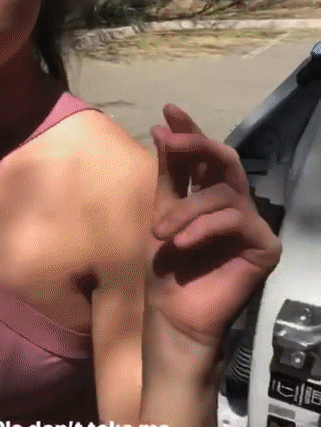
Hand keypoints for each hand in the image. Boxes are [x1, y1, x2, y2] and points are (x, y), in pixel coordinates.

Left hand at [148, 104, 280, 346]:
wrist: (172, 316)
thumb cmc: (166, 269)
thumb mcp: (161, 213)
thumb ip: (169, 175)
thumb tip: (163, 129)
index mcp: (210, 194)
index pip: (205, 155)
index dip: (190, 131)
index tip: (169, 111)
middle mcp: (234, 203)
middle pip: (224, 160)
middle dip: (195, 145)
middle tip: (169, 141)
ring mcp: (252, 223)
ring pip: (223, 193)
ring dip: (186, 210)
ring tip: (160, 233)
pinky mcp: (265, 245)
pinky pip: (236, 220)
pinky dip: (205, 228)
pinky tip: (182, 243)